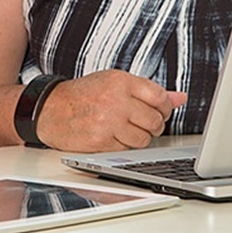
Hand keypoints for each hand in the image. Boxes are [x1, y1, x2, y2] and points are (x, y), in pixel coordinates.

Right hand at [34, 70, 186, 152]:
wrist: (51, 109)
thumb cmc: (84, 95)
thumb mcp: (114, 82)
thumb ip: (148, 91)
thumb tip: (180, 97)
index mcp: (121, 81)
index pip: (159, 98)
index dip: (165, 108)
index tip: (160, 111)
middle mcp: (115, 100)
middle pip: (155, 120)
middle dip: (154, 125)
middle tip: (143, 123)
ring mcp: (108, 122)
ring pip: (144, 139)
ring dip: (140, 138)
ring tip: (128, 130)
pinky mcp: (101, 142)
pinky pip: (127, 150)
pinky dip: (125, 147)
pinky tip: (115, 137)